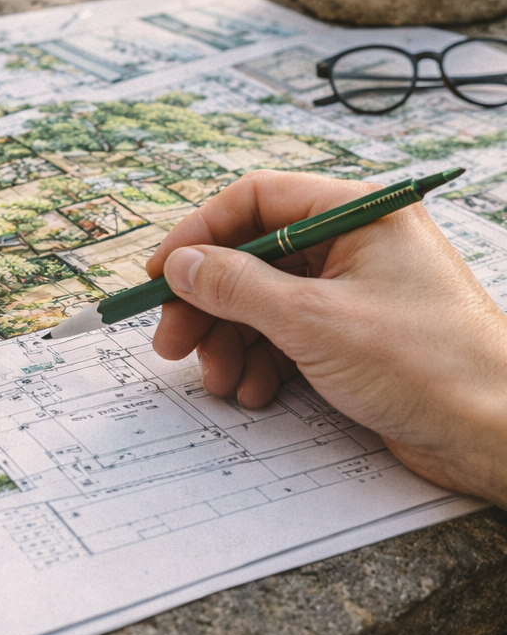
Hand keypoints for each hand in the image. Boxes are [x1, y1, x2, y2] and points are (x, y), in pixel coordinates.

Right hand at [146, 171, 506, 508]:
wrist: (497, 434)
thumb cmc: (429, 365)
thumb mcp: (314, 321)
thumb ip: (238, 287)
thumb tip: (183, 264)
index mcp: (358, 212)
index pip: (257, 199)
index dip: (201, 234)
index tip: (162, 272)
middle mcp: (358, 242)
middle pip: (256, 254)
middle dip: (210, 301)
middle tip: (172, 341)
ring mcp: (359, 290)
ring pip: (268, 300)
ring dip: (233, 339)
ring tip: (218, 379)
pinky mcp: (359, 336)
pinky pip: (292, 335)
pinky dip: (264, 361)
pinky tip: (254, 391)